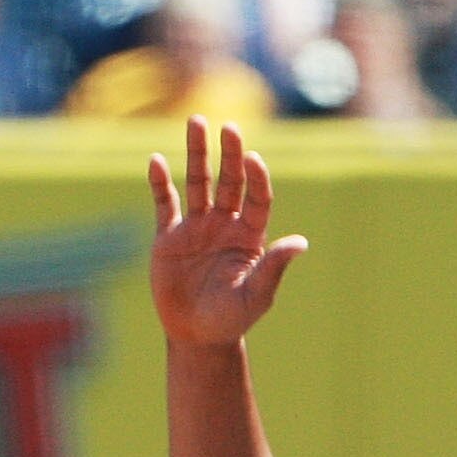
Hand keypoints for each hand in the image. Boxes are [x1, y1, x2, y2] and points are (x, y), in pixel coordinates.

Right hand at [148, 117, 307, 349]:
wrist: (196, 335)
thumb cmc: (232, 318)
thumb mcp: (256, 295)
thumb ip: (274, 267)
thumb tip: (300, 242)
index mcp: (250, 235)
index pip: (257, 197)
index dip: (256, 178)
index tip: (252, 158)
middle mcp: (225, 224)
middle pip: (229, 180)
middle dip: (229, 154)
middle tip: (229, 127)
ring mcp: (196, 227)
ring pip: (197, 182)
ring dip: (197, 153)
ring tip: (196, 121)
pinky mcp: (169, 237)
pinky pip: (164, 203)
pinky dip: (159, 182)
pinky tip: (156, 161)